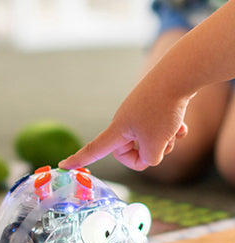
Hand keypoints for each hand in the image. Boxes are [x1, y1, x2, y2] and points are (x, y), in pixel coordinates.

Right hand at [60, 83, 191, 170]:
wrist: (178, 76)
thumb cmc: (163, 111)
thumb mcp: (156, 145)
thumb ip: (149, 159)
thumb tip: (152, 154)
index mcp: (117, 131)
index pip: (93, 150)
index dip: (78, 160)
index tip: (62, 166)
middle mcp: (124, 122)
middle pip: (129, 150)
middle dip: (148, 153)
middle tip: (163, 145)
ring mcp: (138, 114)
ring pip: (149, 140)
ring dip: (164, 140)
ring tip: (174, 129)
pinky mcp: (153, 108)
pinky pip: (160, 128)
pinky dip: (171, 130)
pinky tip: (180, 125)